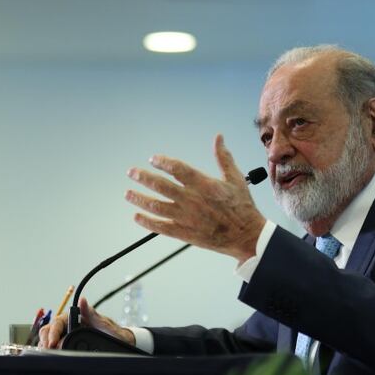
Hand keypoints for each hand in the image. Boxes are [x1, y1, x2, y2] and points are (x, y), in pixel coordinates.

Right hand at [37, 297, 134, 348]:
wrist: (120, 343)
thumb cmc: (112, 332)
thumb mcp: (104, 324)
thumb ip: (92, 314)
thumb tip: (82, 300)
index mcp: (76, 316)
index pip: (57, 322)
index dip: (52, 333)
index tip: (52, 343)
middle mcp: (69, 325)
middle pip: (49, 330)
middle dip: (46, 341)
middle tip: (48, 352)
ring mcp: (68, 335)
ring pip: (49, 339)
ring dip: (46, 347)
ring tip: (49, 355)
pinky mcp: (68, 344)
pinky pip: (55, 347)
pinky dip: (51, 352)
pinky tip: (53, 357)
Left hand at [125, 134, 265, 261]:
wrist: (246, 237)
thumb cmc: (242, 207)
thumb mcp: (235, 178)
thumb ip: (223, 157)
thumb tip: (218, 137)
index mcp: (204, 184)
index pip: (177, 169)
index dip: (163, 162)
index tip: (153, 159)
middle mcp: (192, 200)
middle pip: (161, 186)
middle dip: (143, 177)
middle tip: (132, 172)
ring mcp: (186, 217)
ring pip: (156, 206)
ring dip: (139, 199)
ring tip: (128, 193)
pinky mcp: (185, 233)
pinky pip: (161, 227)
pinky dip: (147, 222)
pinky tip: (137, 216)